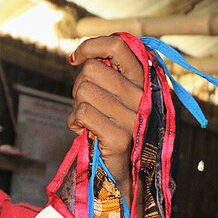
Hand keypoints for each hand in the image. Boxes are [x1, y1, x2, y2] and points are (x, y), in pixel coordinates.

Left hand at [67, 35, 144, 199]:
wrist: (119, 172)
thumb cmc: (111, 128)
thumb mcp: (114, 96)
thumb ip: (107, 75)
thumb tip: (81, 56)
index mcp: (143, 80)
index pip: (118, 45)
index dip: (91, 46)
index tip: (76, 59)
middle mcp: (142, 96)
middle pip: (91, 70)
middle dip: (78, 87)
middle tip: (86, 105)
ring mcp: (133, 117)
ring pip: (83, 91)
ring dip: (76, 108)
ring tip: (87, 121)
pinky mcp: (120, 137)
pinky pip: (82, 113)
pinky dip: (74, 122)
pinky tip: (83, 132)